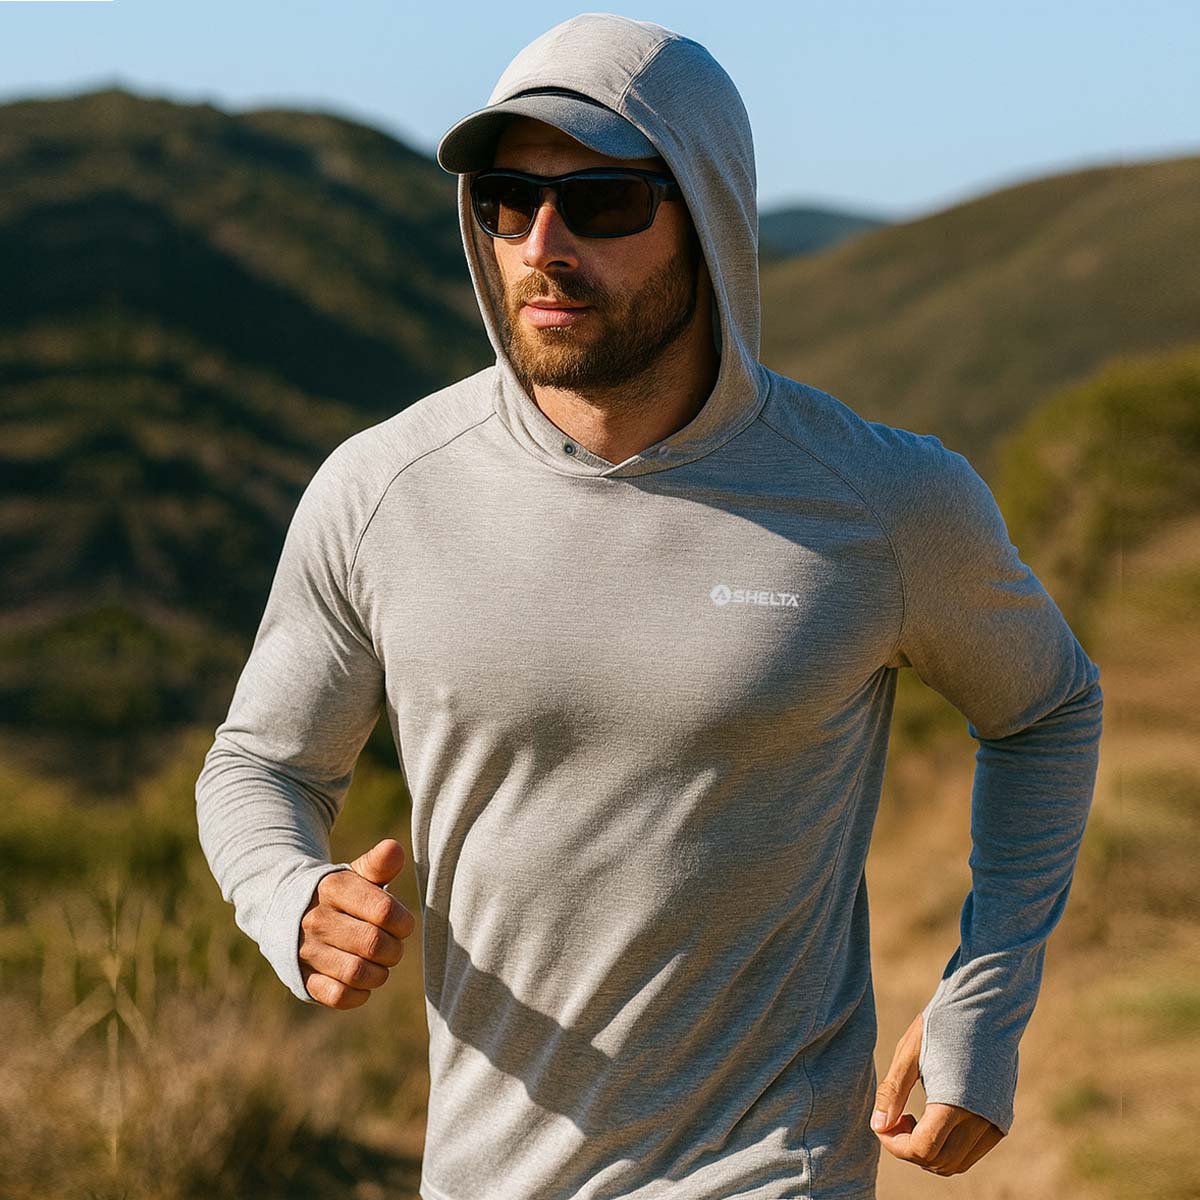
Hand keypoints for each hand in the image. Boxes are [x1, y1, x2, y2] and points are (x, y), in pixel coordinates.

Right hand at [299, 837, 416, 1009]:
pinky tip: (362, 981)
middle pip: (374, 944)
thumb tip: (394, 848)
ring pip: (358, 973)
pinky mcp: (304, 979)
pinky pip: (338, 996)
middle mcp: (317, 920)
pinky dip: (359, 993)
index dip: (403, 922)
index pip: (384, 911)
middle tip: (392, 946)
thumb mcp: (356, 874)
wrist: (290, 912)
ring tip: (379, 963)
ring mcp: (308, 951)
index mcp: (334, 889)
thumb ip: (379, 864)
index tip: (401, 923)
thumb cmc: (339, 894)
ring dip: (379, 973)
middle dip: (394, 949)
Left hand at [871, 1011, 1005, 1175]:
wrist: (986, 1006)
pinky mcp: (1003, 1118)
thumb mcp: (909, 1053)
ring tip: (914, 1120)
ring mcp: (995, 1122)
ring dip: (931, 1153)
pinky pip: (973, 1150)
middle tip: (896, 1120)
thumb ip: (893, 1092)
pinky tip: (935, 1117)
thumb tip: (878, 1127)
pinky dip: (951, 1147)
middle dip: (910, 1150)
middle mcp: (980, 1120)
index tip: (884, 1125)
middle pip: (939, 1162)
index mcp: (953, 1103)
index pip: (922, 1150)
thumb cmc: (943, 1024)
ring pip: (957, 1162)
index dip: (896, 1145)